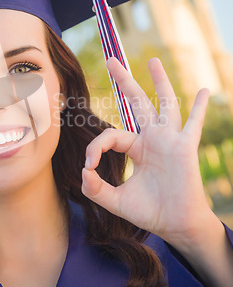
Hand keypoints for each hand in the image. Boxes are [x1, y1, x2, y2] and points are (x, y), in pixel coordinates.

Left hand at [82, 56, 213, 248]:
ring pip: (164, 104)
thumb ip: (96, 190)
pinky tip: (204, 91)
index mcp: (136, 148)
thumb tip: (83, 173)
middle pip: (136, 103)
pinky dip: (199, 108)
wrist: (175, 225)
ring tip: (152, 60)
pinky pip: (194, 124)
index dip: (95, 147)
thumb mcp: (116, 201)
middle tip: (111, 60)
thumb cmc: (149, 212)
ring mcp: (169, 140)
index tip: (89, 167)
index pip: (111, 135)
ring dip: (160, 82)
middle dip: (124, 81)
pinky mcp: (185, 147)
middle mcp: (152, 139)